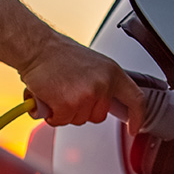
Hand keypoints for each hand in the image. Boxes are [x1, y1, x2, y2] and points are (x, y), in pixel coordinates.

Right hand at [18, 36, 145, 129]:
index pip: (136, 99)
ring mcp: (86, 95)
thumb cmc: (58, 53)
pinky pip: (61, 121)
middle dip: (83, 111)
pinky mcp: (67, 105)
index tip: (134, 127)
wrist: (36, 47)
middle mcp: (102, 84)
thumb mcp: (92, 64)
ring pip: (79, 120)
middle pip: (99, 116)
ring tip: (58, 90)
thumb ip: (103, 82)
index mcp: (112, 72)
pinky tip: (49, 97)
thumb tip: (106, 101)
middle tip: (70, 93)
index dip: (138, 117)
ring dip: (66, 112)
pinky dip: (52, 114)